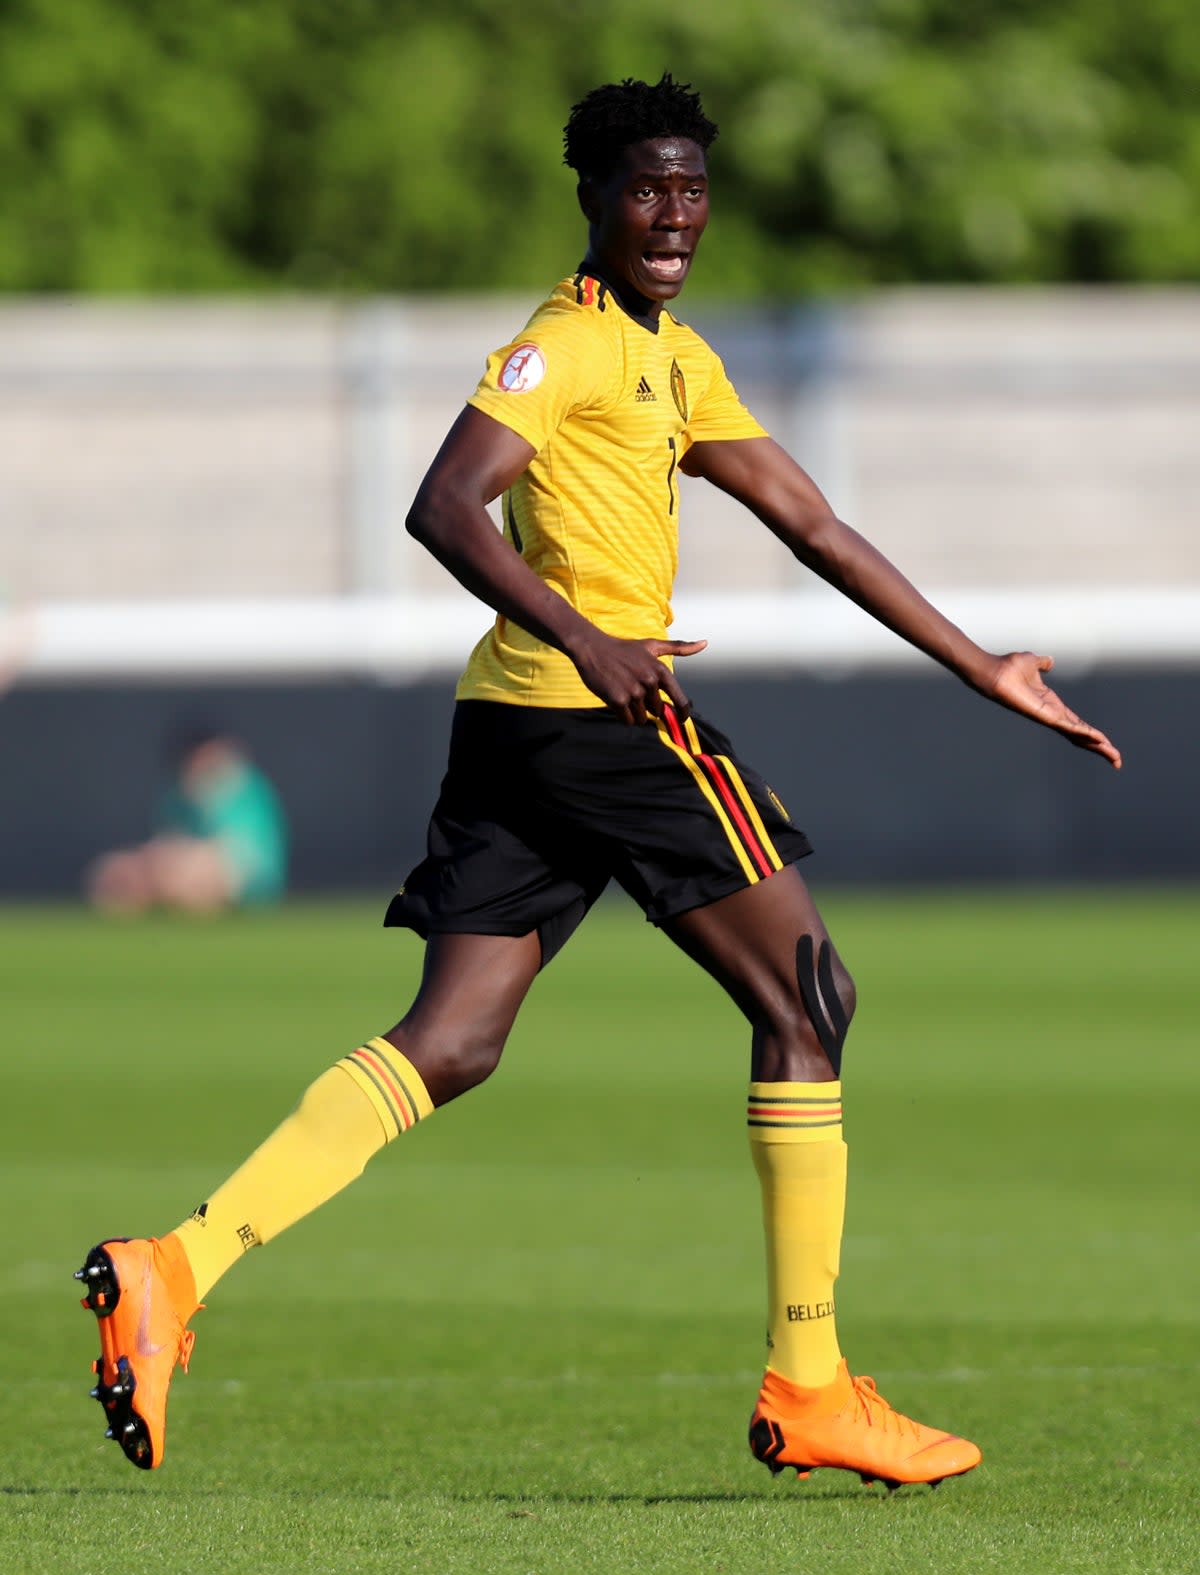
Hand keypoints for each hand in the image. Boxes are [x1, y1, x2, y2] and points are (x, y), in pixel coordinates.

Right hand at [570, 632, 707, 724]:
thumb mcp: (652, 645)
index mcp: (660, 671)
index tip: (682, 719)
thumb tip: (705, 643)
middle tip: (633, 690)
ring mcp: (634, 692)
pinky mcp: (618, 700)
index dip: (682, 712)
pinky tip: (615, 699)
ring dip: (633, 712)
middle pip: (656, 710)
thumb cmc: (624, 649)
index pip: (680, 700)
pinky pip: (627, 720)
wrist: (593, 649)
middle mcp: (650, 682)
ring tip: (623, 693)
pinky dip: (623, 715)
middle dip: (646, 706)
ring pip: (641, 718)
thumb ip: (679, 647)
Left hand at [985, 652, 1121, 768]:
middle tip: (1116, 761)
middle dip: (1100, 747)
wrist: (995, 672)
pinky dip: (1084, 732)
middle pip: (1081, 736)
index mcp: (1052, 705)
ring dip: (1097, 746)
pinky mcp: (1045, 716)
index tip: (1106, 743)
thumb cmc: (1009, 668)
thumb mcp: (1033, 663)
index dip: (1092, 734)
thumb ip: (1043, 664)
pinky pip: (1069, 727)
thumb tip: (1049, 662)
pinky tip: (1099, 740)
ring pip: (1078, 736)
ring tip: (1114, 757)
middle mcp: (1052, 714)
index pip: (1077, 724)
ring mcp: (1049, 717)